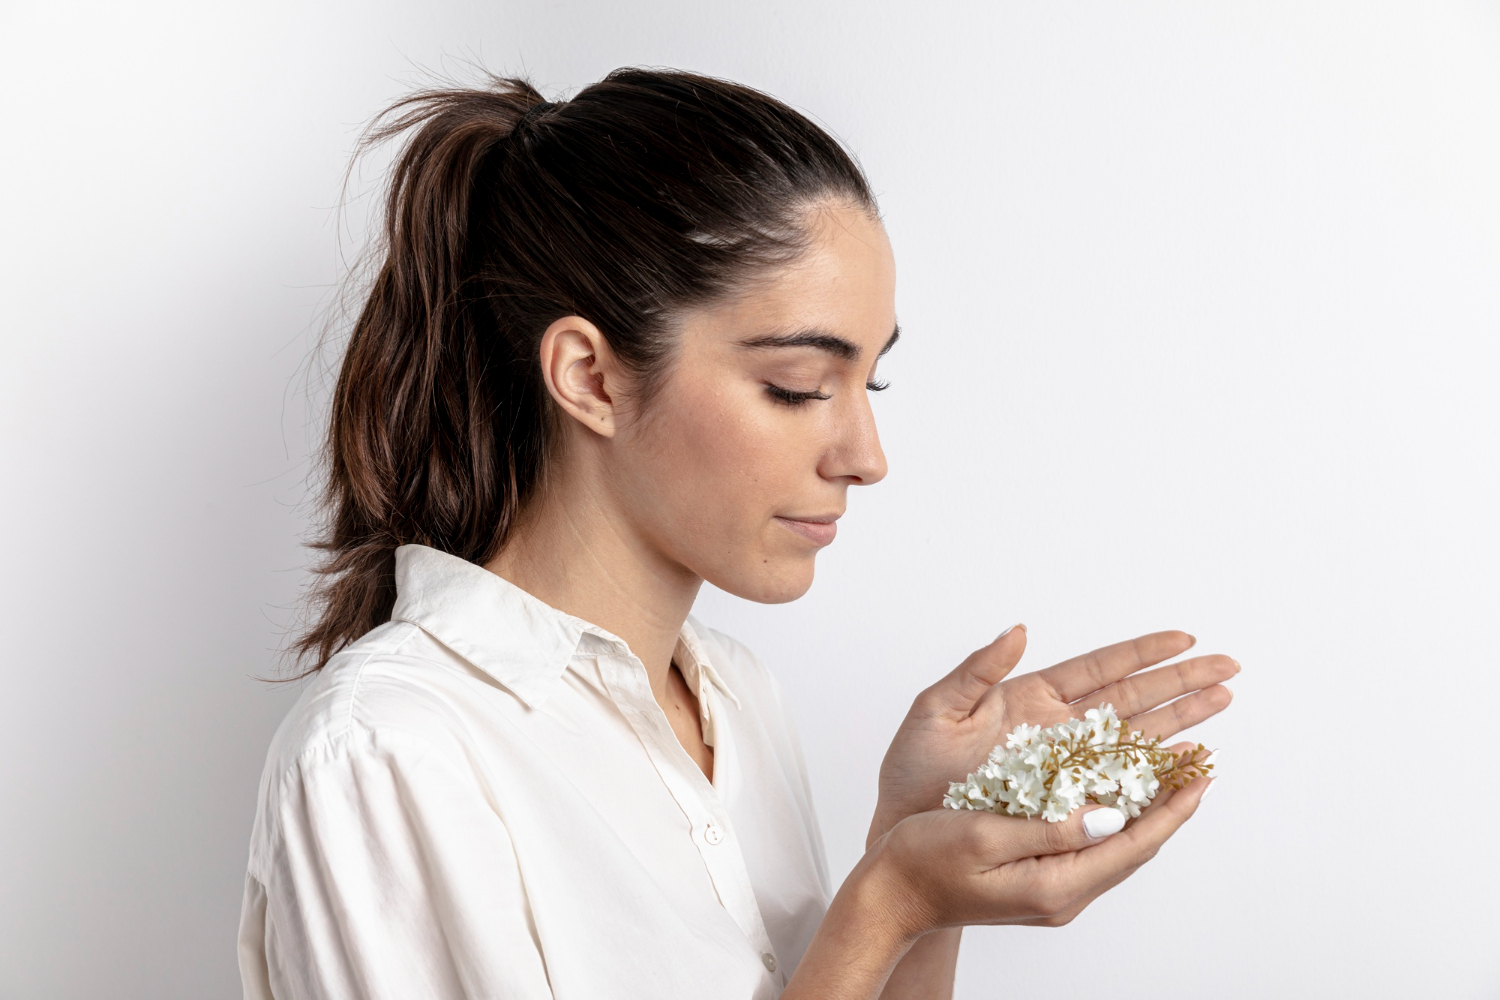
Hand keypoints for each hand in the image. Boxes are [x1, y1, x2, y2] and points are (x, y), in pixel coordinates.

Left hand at [869, 627, 1235, 846]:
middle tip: (1230, 668)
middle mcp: (1058, 730)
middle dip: (1181, 682)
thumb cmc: (914, 771)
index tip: (1186, 638)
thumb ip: (976, 672)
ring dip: (1181, 722)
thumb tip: (1018, 631)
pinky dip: (1155, 774)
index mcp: (1031, 698)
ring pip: (1136, 739)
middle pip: (1133, 699)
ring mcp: (1069, 767)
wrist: (906, 829)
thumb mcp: (935, 712)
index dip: (1143, 653)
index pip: (1100, 668)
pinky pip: (1120, 785)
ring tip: (1223, 703)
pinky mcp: (1069, 803)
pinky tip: (1186, 762)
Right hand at [869, 771, 1212, 939]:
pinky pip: (1094, 848)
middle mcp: (1063, 895)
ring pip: (1118, 848)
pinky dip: (1116, 818)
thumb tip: (1108, 815)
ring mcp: (1053, 892)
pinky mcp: (1040, 882)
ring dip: (1149, 811)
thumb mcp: (984, 835)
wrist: (891, 894)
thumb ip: (1049, 828)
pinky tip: (1120, 794)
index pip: (1132, 844)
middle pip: (1134, 848)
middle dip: (1171, 805)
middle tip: (1200, 763)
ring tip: (1174, 773)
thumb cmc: (924, 860)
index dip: (1172, 807)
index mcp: (1054, 885)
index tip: (1202, 773)